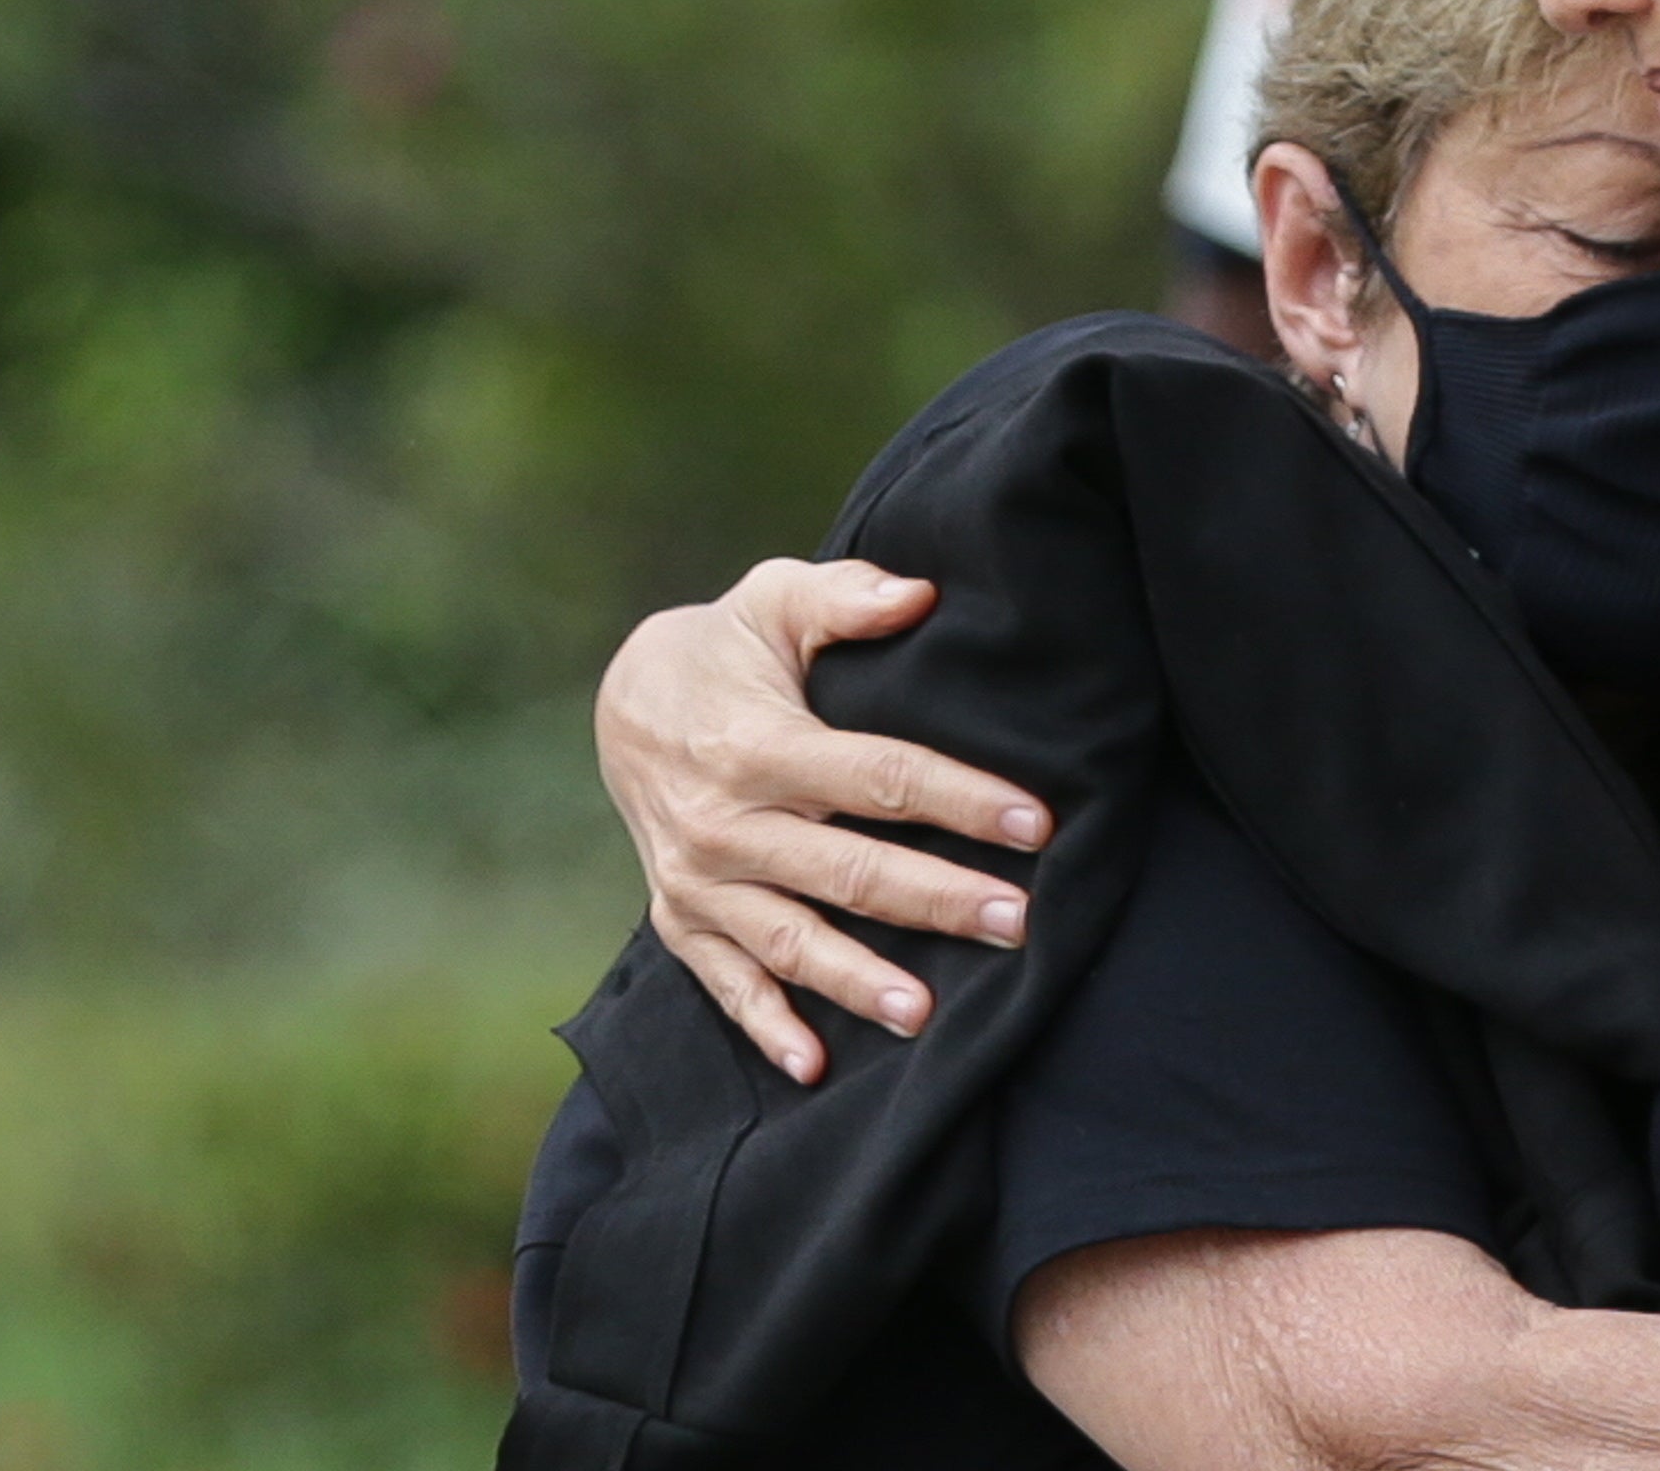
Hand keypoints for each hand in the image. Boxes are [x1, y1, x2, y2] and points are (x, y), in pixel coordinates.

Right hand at [597, 556, 1053, 1084]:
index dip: (959, 798)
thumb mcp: (775, 601)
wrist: (624, 703)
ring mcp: (697, 880)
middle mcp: (723, 822)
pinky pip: (725, 982)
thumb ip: (847, 598)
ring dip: (857, 980)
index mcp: (758, 745)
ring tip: (926, 1014)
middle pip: (847, 870)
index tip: (1035, 823)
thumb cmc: (726, 649)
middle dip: (935, 900)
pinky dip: (766, 1026)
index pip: (879, 777)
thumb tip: (921, 593)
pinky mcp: (679, 918)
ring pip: (789, 939)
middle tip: (1016, 924)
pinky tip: (815, 1066)